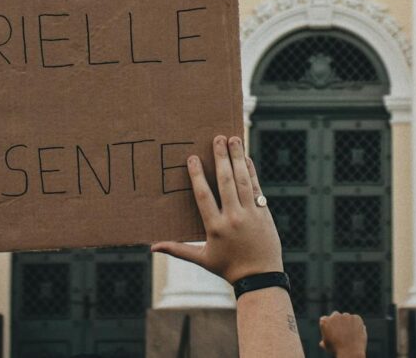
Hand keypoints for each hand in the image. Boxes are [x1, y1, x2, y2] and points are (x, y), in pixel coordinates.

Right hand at [152, 135, 282, 283]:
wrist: (260, 277)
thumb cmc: (228, 268)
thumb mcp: (202, 259)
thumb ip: (178, 250)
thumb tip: (152, 247)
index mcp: (215, 228)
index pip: (204, 196)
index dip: (197, 176)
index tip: (192, 158)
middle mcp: (233, 218)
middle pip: (226, 182)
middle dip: (221, 158)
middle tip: (217, 138)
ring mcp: (250, 213)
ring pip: (242, 180)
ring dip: (238, 158)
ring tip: (234, 139)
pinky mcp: (263, 211)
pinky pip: (256, 187)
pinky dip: (251, 171)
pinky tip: (246, 157)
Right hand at [319, 311, 367, 356]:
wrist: (350, 352)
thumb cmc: (337, 350)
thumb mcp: (328, 346)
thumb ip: (324, 342)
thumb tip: (322, 343)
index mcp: (324, 321)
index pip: (325, 320)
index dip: (329, 326)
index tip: (332, 333)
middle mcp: (335, 315)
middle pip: (336, 316)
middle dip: (338, 322)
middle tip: (342, 333)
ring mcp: (346, 315)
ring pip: (346, 318)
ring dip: (347, 323)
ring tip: (350, 336)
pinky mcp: (356, 317)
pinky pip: (356, 320)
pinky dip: (356, 325)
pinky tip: (356, 334)